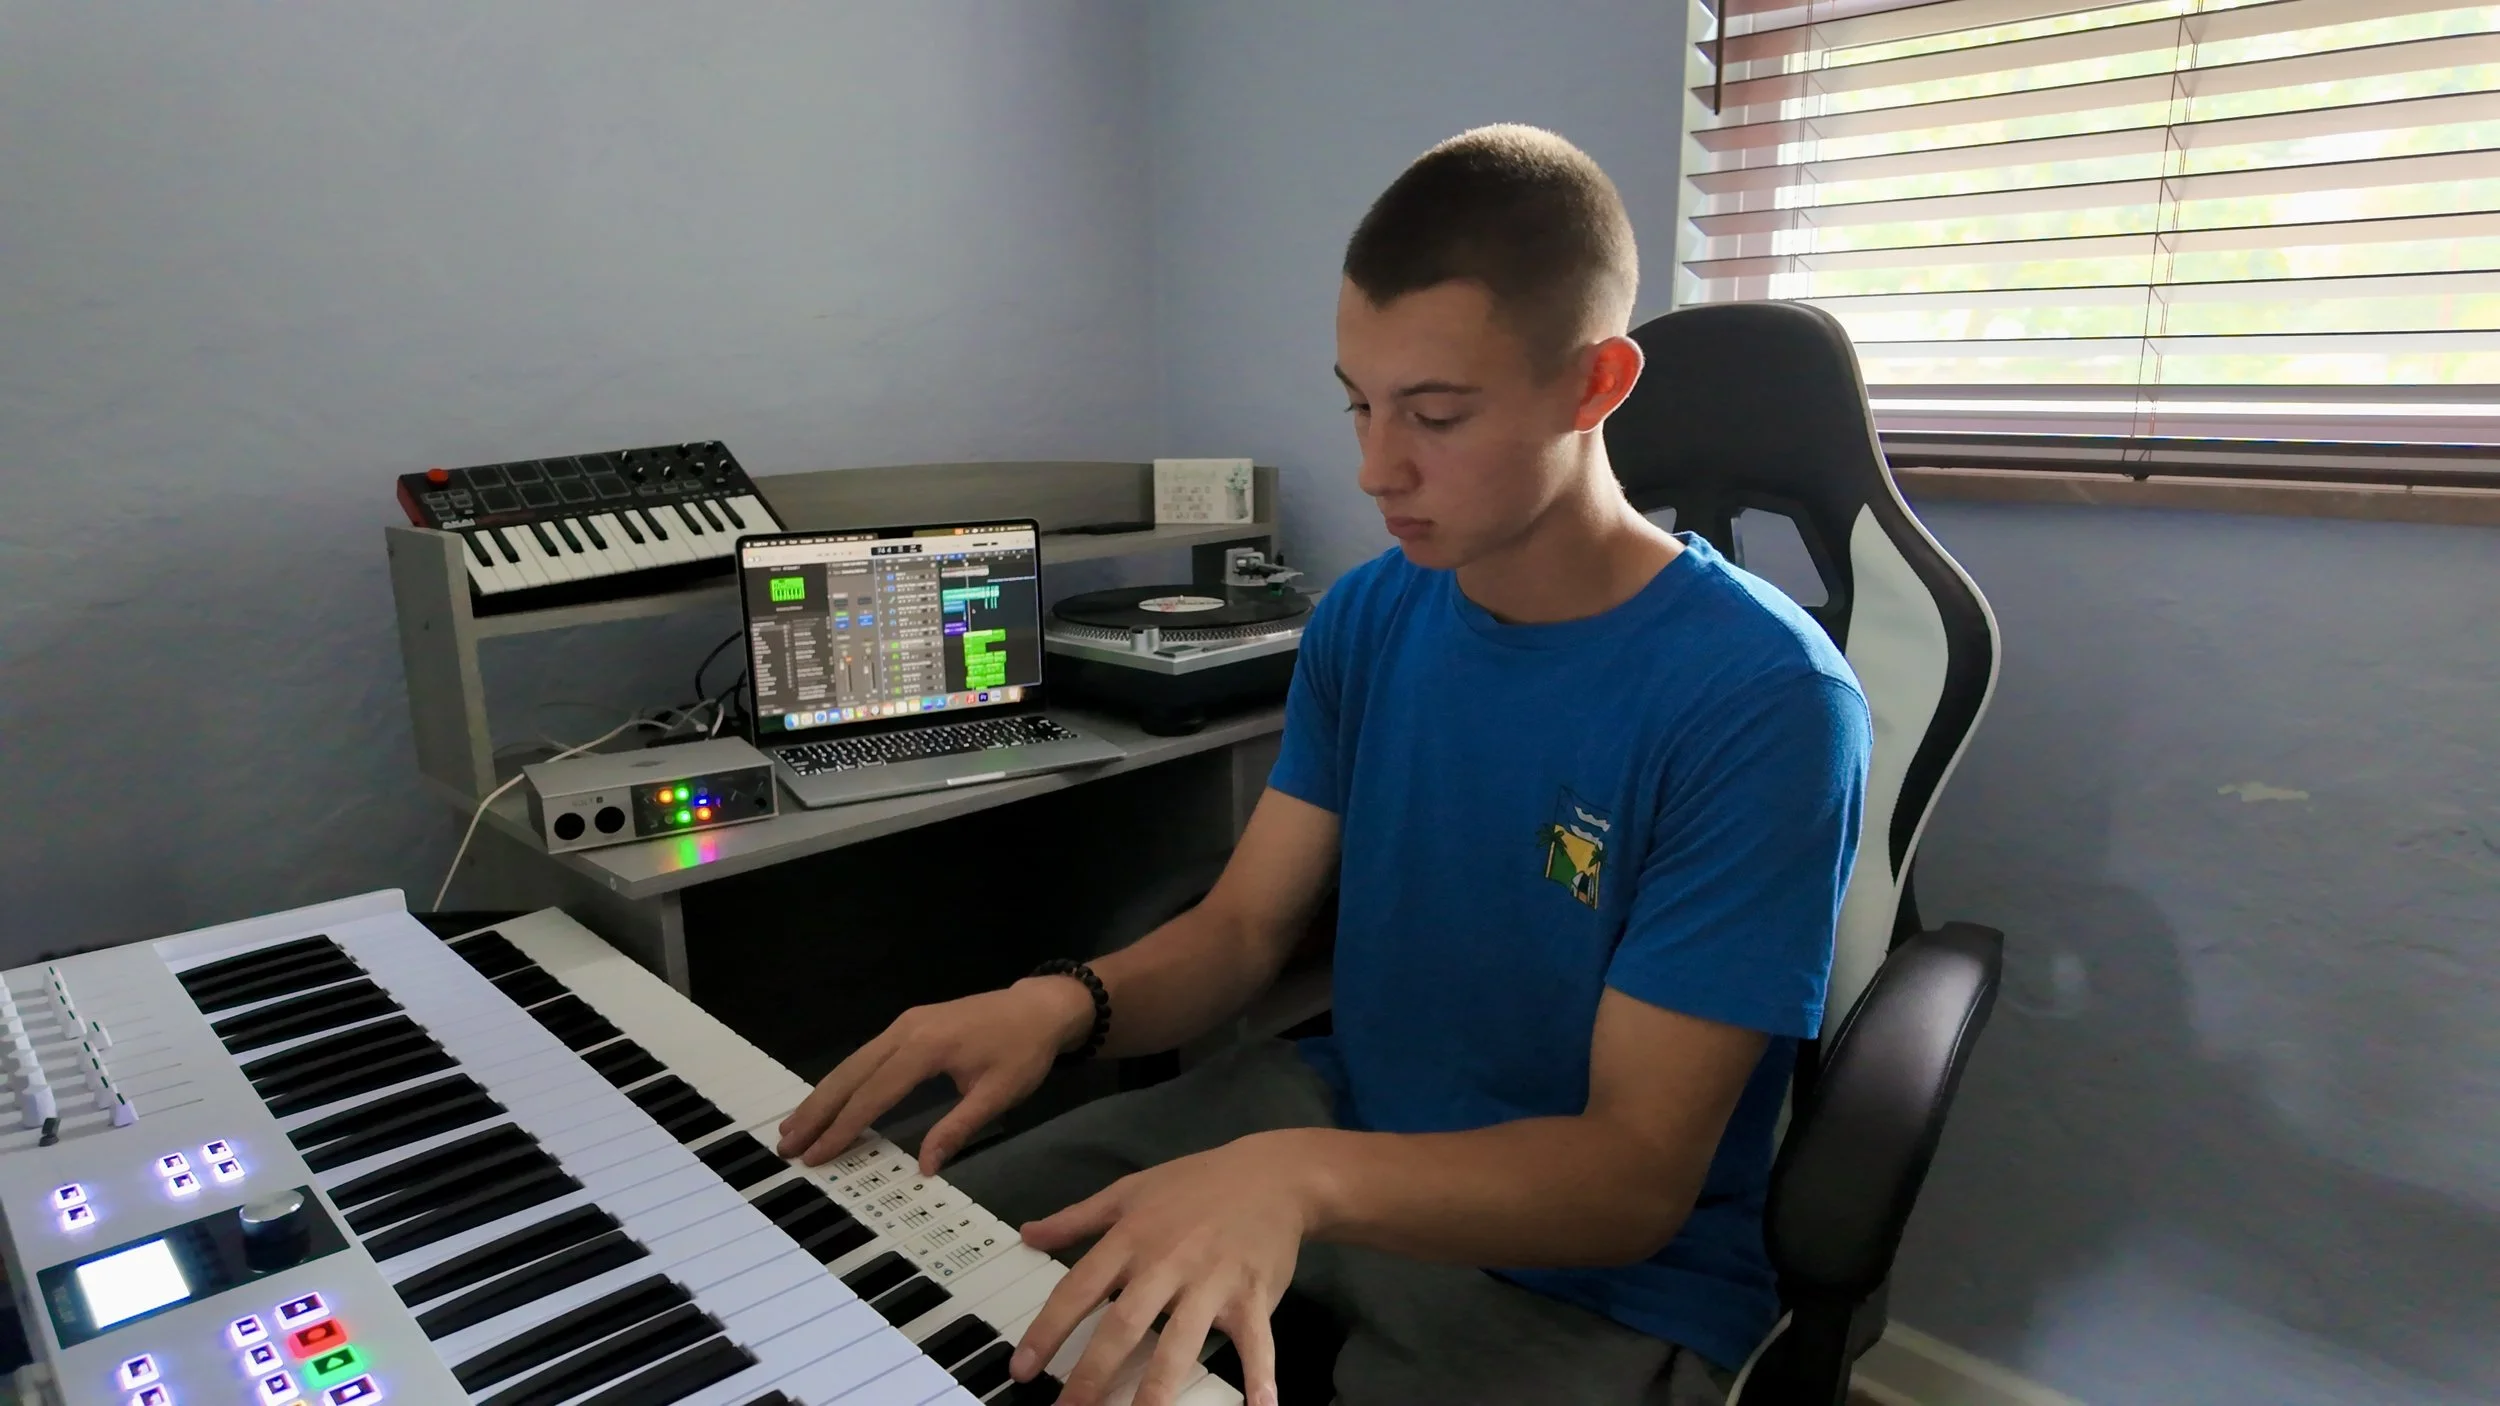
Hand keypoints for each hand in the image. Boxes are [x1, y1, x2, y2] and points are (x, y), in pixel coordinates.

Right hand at [777, 977, 1092, 1171]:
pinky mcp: (908, 1025)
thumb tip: (925, 1168)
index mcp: (926, 1047)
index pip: (874, 1094)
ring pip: (852, 1063)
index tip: (816, 1156)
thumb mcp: (999, 1094)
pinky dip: (842, 1081)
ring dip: (823, 1096)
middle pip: (851, 1075)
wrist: (1039, 1007)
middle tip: (786, 1144)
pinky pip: (866, 1056)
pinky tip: (828, 1100)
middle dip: (817, 1112)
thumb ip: (959, 1128)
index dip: (843, 1128)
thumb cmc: (1023, 1052)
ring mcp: (904, 1024)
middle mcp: (905, 1031)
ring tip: (794, 1127)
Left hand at [1012, 1130, 1320, 1405]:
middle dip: (1094, 1373)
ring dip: (1158, 1388)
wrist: (1272, 1174)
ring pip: (1180, 1342)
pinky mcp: (1253, 1296)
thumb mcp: (1129, 1191)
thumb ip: (1076, 1218)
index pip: (1080, 1289)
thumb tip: (1028, 1234)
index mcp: (1132, 1238)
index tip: (1023, 1369)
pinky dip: (1259, 1376)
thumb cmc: (1195, 1184)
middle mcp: (1166, 1264)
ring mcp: (1211, 1283)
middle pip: (1124, 1325)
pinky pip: (1255, 1342)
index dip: (1048, 1330)